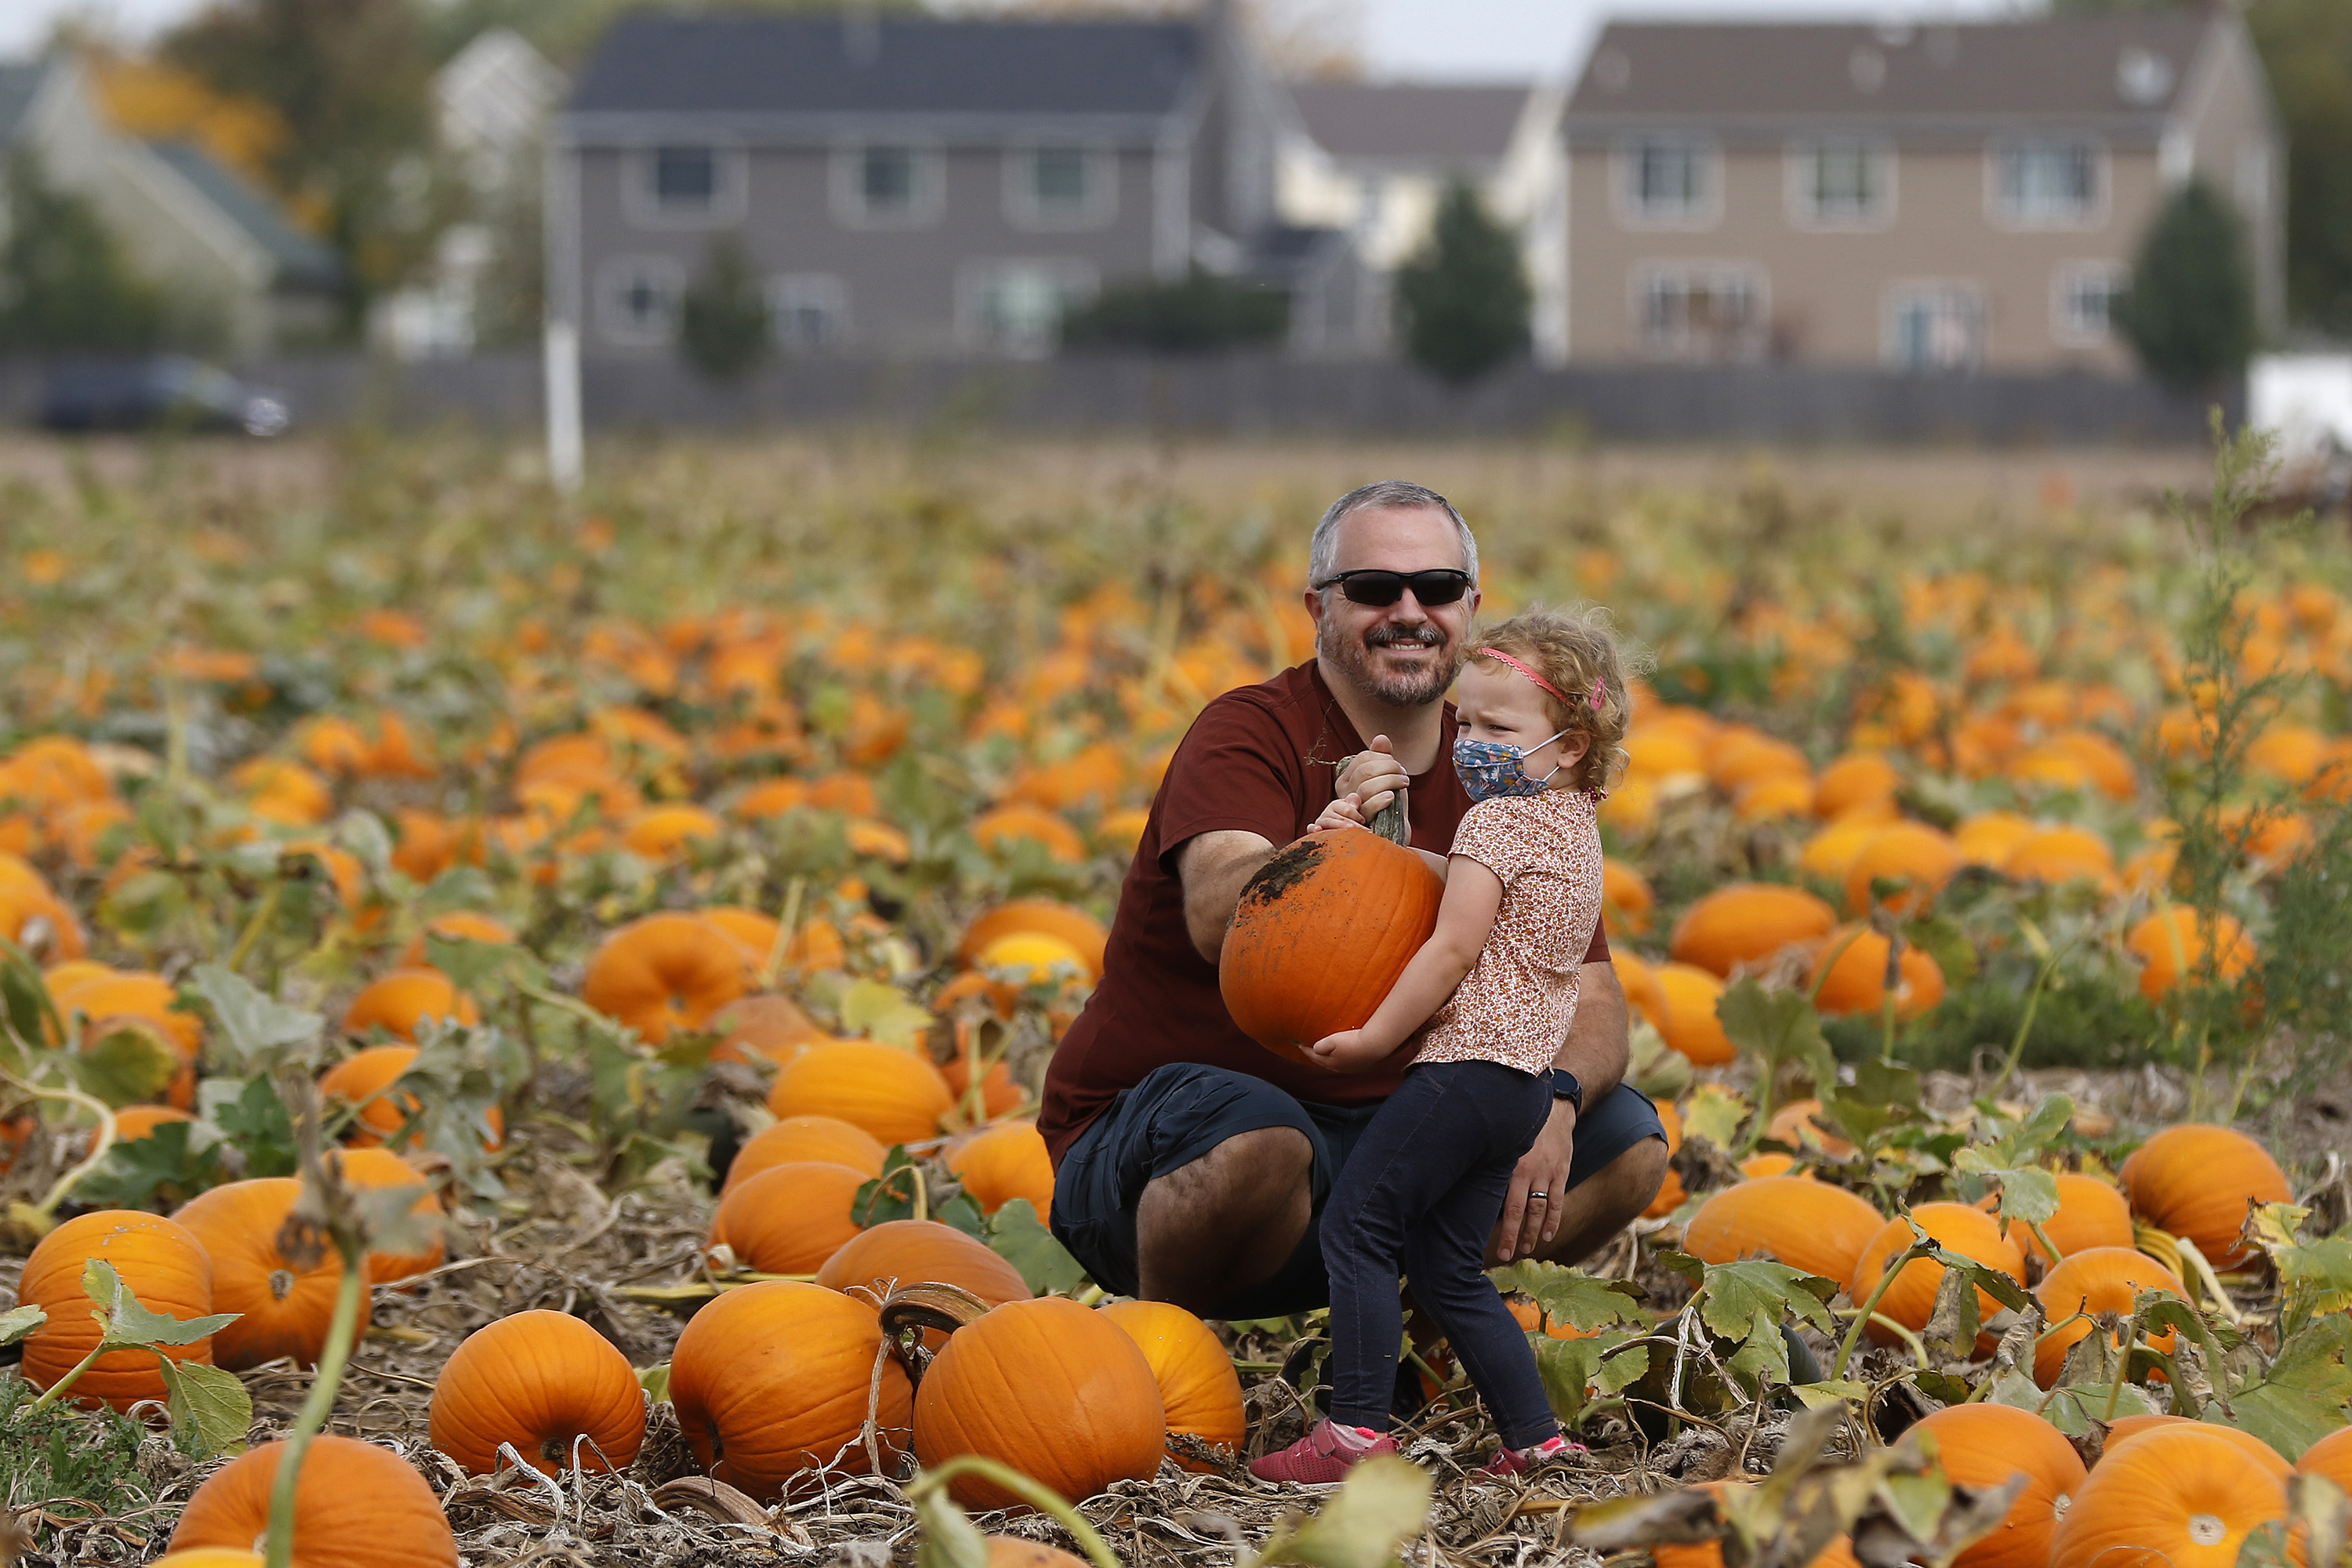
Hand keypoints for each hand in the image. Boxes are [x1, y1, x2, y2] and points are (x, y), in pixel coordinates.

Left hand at [1307, 1029, 1384, 1070]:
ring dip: (1330, 1059)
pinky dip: (1342, 1059)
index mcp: (1331, 1063)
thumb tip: (1316, 1050)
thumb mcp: (1331, 1041)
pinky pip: (1348, 1063)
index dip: (1306, 1050)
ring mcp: (1352, 1069)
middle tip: (1310, 1050)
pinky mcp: (1362, 1066)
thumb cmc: (1353, 1042)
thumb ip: (1320, 1046)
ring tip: (1326, 1053)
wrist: (1375, 1045)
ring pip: (1337, 1065)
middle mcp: (1341, 1069)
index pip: (1314, 1057)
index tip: (1299, 1044)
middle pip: (1324, 1063)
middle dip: (1316, 1057)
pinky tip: (1345, 1055)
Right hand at [1314, 793, 1367, 832]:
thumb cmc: (1351, 822)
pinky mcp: (1313, 831)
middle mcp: (1327, 812)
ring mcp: (1320, 821)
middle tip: (1363, 830)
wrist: (1342, 835)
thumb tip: (1354, 805)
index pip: (1346, 808)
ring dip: (1340, 826)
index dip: (1355, 814)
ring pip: (1329, 822)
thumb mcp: (1354, 810)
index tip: (1363, 821)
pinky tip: (1317, 829)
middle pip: (1340, 816)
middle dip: (1352, 824)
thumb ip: (1354, 801)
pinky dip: (1313, 828)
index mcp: (1337, 805)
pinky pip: (1311, 828)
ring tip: (1350, 829)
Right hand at [1335, 736, 1408, 822]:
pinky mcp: (1362, 822)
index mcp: (1347, 778)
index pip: (1363, 758)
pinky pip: (1369, 806)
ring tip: (1404, 783)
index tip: (1397, 766)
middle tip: (1404, 774)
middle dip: (1389, 768)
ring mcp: (1352, 807)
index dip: (1383, 757)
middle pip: (1365, 771)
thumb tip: (1381, 737)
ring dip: (1391, 781)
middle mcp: (1345, 792)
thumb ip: (1382, 757)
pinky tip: (1393, 796)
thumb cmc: (1388, 800)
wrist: (1393, 829)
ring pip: (1367, 787)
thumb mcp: (1386, 776)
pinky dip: (1383, 798)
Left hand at [1488, 1100, 1574, 1263]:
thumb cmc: (1519, 1125)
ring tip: (1526, 1249)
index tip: (1496, 1246)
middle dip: (1514, 1235)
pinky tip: (1548, 1235)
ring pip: (1540, 1209)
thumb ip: (1491, 1161)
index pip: (1505, 1204)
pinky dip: (1553, 1220)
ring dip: (1534, 1232)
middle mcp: (1530, 1171)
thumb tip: (1468, 1183)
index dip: (1501, 1228)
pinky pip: (1558, 1200)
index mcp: (1511, 1165)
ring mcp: (1548, 1173)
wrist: (1553, 1108)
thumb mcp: (1502, 1140)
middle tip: (1507, 1255)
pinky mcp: (1561, 1172)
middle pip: (1522, 1211)